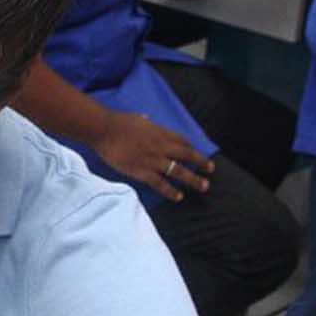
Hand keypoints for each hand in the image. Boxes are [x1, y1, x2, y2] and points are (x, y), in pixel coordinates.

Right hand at [95, 112, 213, 200]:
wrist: (104, 130)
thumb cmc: (118, 122)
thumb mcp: (137, 118)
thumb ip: (144, 121)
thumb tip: (146, 118)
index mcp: (160, 132)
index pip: (182, 141)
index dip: (192, 148)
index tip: (197, 154)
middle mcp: (161, 146)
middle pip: (186, 155)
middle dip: (201, 162)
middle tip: (211, 169)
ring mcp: (153, 160)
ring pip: (178, 171)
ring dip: (193, 179)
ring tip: (204, 186)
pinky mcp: (142, 172)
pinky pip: (160, 184)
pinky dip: (170, 191)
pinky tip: (179, 197)